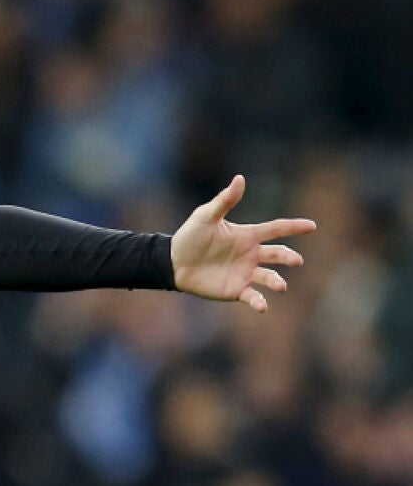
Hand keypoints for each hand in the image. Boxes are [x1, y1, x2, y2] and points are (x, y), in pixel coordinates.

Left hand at [170, 175, 315, 311]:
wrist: (172, 263)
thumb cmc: (189, 237)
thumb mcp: (206, 216)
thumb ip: (225, 201)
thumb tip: (240, 179)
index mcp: (247, 235)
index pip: (276, 229)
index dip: (294, 227)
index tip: (312, 226)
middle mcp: (251, 254)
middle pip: (277, 254)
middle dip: (288, 257)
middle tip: (296, 260)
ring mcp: (245, 273)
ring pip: (269, 277)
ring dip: (277, 281)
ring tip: (281, 286)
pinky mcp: (236, 289)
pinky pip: (252, 296)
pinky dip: (259, 301)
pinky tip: (262, 306)